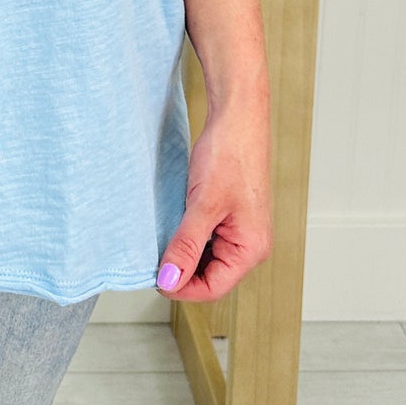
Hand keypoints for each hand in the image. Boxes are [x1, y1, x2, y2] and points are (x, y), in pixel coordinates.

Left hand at [155, 100, 272, 302]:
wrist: (237, 116)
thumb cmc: (230, 154)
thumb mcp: (202, 205)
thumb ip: (186, 246)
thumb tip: (169, 279)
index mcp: (251, 249)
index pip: (213, 288)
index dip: (181, 287)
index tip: (154, 277)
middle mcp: (250, 244)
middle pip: (210, 276)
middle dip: (182, 270)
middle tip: (154, 257)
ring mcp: (241, 229)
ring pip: (207, 257)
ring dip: (184, 253)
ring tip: (163, 239)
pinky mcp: (230, 215)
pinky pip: (208, 238)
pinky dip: (189, 237)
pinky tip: (174, 225)